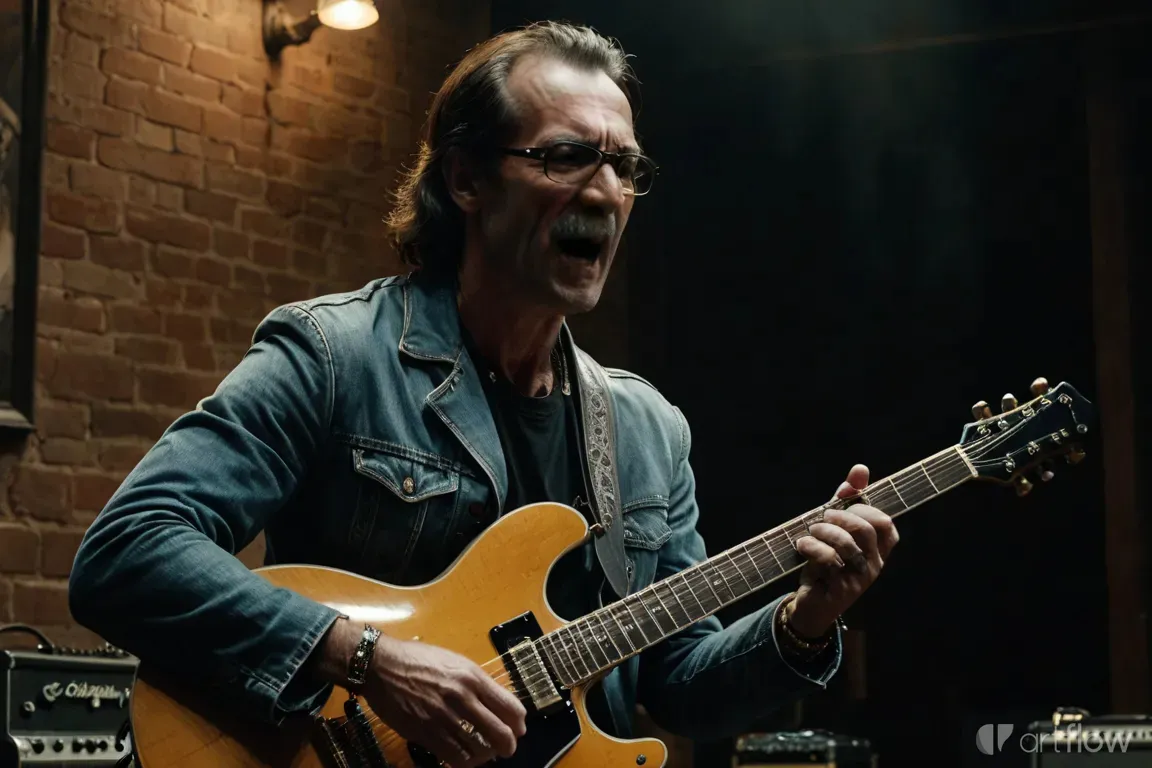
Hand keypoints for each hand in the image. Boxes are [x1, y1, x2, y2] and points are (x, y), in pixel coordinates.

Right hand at [364, 635, 527, 766]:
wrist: (382, 665)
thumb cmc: (419, 660)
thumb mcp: (455, 662)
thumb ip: (476, 683)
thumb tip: (495, 704)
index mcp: (473, 677)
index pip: (511, 707)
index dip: (519, 723)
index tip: (518, 729)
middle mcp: (462, 697)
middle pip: (500, 733)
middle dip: (508, 745)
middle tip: (506, 748)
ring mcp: (444, 717)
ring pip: (479, 749)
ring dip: (486, 755)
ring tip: (484, 753)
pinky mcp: (425, 732)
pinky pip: (454, 756)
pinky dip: (464, 761)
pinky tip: (463, 757)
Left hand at [790, 464, 898, 636]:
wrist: (811, 604)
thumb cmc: (825, 562)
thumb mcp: (835, 529)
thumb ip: (846, 500)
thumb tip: (860, 469)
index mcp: (877, 549)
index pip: (885, 524)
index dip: (865, 507)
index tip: (844, 503)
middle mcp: (874, 564)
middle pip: (867, 529)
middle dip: (840, 517)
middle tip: (822, 519)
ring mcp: (860, 579)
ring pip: (848, 545)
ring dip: (823, 532)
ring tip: (810, 533)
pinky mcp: (841, 590)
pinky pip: (830, 561)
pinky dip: (812, 548)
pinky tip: (802, 546)